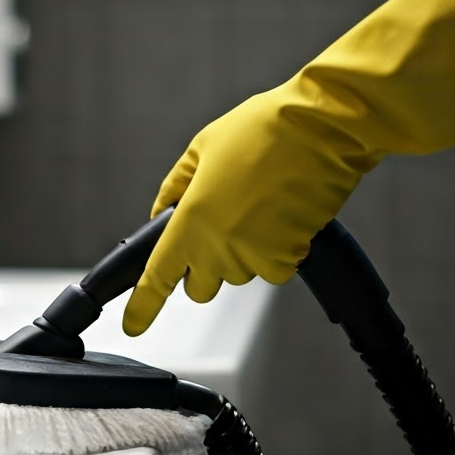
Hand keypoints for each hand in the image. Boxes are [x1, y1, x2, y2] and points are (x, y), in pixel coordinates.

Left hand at [119, 0, 454, 336]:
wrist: (321, 129)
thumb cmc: (261, 131)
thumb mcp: (200, 149)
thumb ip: (175, 187)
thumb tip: (163, 212)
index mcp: (189, 222)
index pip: (157, 278)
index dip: (142, 307)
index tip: (133, 325)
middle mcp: (216, 248)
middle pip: (199, 287)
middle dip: (202, 269)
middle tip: (217, 231)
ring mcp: (252, 257)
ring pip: (237, 276)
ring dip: (242, 254)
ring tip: (257, 207)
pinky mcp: (287, 258)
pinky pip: (273, 269)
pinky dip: (276, 251)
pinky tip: (281, 216)